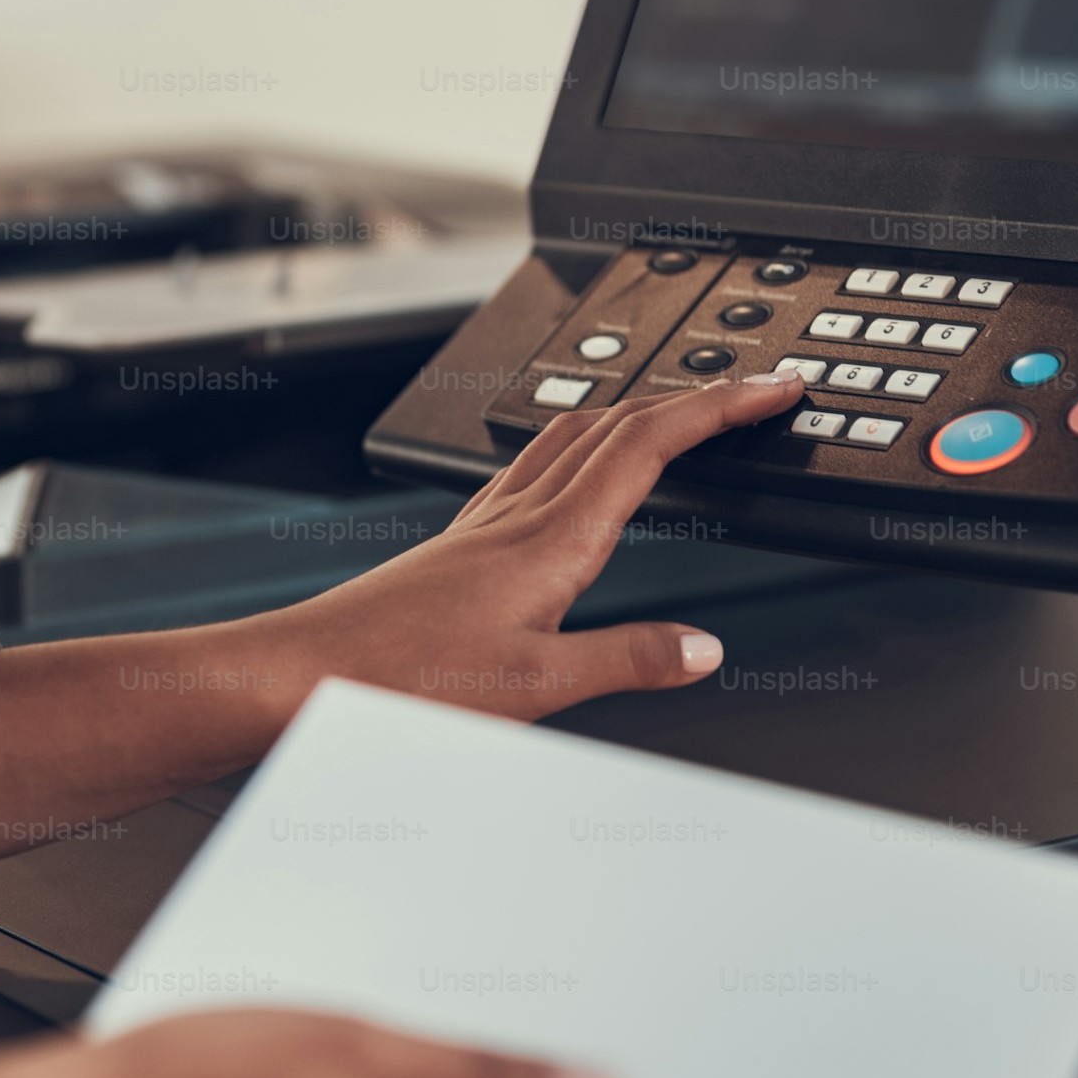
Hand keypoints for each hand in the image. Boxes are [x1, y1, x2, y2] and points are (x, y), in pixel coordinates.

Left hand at [250, 371, 806, 718]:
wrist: (305, 673)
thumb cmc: (398, 681)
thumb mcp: (533, 687)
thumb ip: (626, 660)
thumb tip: (705, 647)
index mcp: (551, 540)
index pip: (650, 445)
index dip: (719, 409)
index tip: (773, 390)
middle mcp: (518, 515)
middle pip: (619, 423)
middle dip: (693, 399)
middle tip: (751, 392)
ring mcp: (485, 523)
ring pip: (573, 436)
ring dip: (636, 413)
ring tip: (680, 414)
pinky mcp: (460, 543)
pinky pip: (535, 467)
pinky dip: (583, 449)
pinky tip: (575, 475)